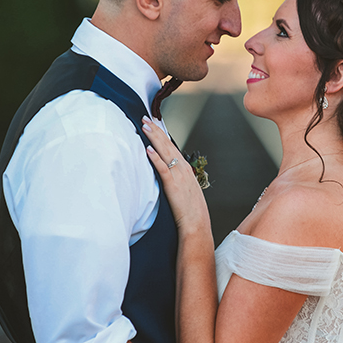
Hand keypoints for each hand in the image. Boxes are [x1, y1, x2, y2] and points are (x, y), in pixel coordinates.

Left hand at [141, 116, 210, 232]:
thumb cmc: (191, 210)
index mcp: (186, 169)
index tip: (154, 123)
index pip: (172, 146)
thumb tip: (167, 173)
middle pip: (167, 145)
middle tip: (146, 118)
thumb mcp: (185, 190)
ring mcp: (179, 176)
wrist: (197, 224)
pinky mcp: (173, 185)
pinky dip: (155, 158)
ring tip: (145, 127)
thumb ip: (177, 179)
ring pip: (165, 152)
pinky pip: (163, 169)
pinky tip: (148, 150)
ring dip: (154, 138)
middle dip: (156, 130)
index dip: (162, 134)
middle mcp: (183, 169)